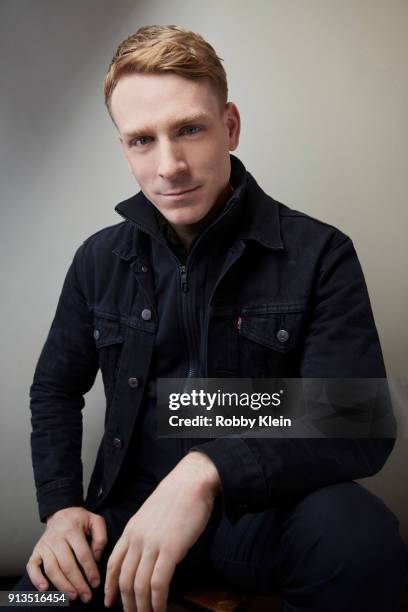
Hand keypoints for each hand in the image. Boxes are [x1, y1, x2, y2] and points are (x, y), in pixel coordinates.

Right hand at [26, 506, 107, 602]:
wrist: (61, 512)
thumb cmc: (80, 520)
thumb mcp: (95, 521)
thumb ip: (100, 538)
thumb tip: (96, 558)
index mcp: (72, 530)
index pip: (82, 554)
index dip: (90, 570)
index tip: (95, 583)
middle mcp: (56, 538)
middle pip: (67, 564)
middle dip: (77, 583)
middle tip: (86, 596)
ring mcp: (44, 545)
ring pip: (52, 569)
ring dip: (62, 585)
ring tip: (73, 596)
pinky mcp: (36, 551)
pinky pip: (32, 566)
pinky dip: (36, 579)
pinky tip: (45, 589)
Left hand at [104, 452, 220, 611]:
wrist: (191, 481)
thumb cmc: (177, 496)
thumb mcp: (151, 514)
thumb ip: (145, 533)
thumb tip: (147, 553)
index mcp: (131, 530)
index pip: (113, 564)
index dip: (110, 586)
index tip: (110, 601)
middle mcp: (137, 539)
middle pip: (124, 579)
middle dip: (127, 603)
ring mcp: (152, 545)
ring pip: (139, 585)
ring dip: (142, 606)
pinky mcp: (170, 549)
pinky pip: (158, 583)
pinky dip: (157, 601)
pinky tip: (160, 609)